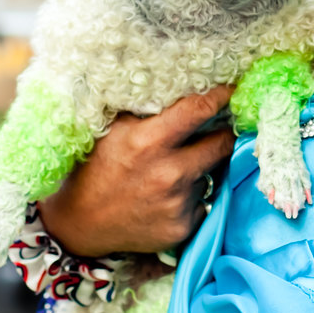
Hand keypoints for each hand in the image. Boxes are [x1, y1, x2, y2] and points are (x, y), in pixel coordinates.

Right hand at [37, 87, 234, 256]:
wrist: (81, 222)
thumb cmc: (96, 168)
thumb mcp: (114, 130)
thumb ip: (147, 110)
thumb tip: (183, 85)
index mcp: (149, 141)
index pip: (199, 109)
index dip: (221, 96)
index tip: (232, 89)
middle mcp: (169, 173)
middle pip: (222, 143)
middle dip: (222, 134)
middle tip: (218, 129)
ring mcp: (178, 203)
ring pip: (211, 174)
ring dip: (201, 168)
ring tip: (173, 170)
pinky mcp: (182, 227)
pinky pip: (201, 202)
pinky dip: (190, 196)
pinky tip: (167, 197)